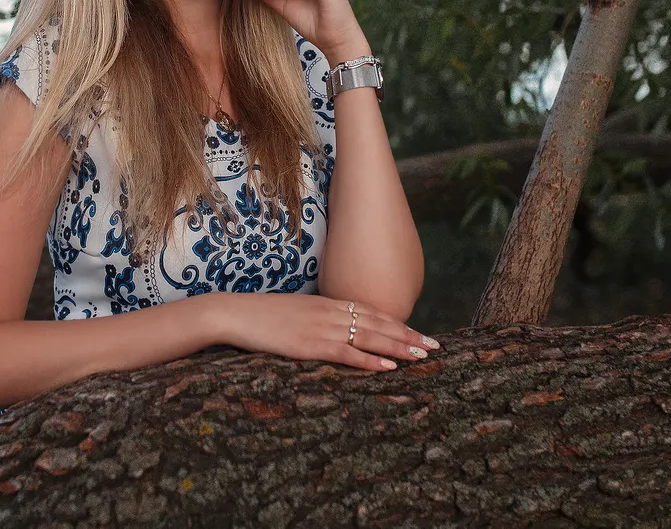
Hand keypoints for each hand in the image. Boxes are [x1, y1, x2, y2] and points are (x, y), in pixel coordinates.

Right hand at [207, 291, 438, 371]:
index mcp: (328, 303)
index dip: (398, 323)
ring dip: (398, 347)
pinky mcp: (310, 345)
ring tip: (422, 356)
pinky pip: (347, 354)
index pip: (372, 311)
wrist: (235, 314)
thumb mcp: (297, 311)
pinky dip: (369, 361)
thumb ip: (319, 318)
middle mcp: (331, 312)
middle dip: (408, 335)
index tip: (418, 332)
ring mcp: (322, 328)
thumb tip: (335, 330)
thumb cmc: (262, 316)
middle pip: (378, 323)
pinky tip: (388, 368)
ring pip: (370, 338)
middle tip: (434, 345)